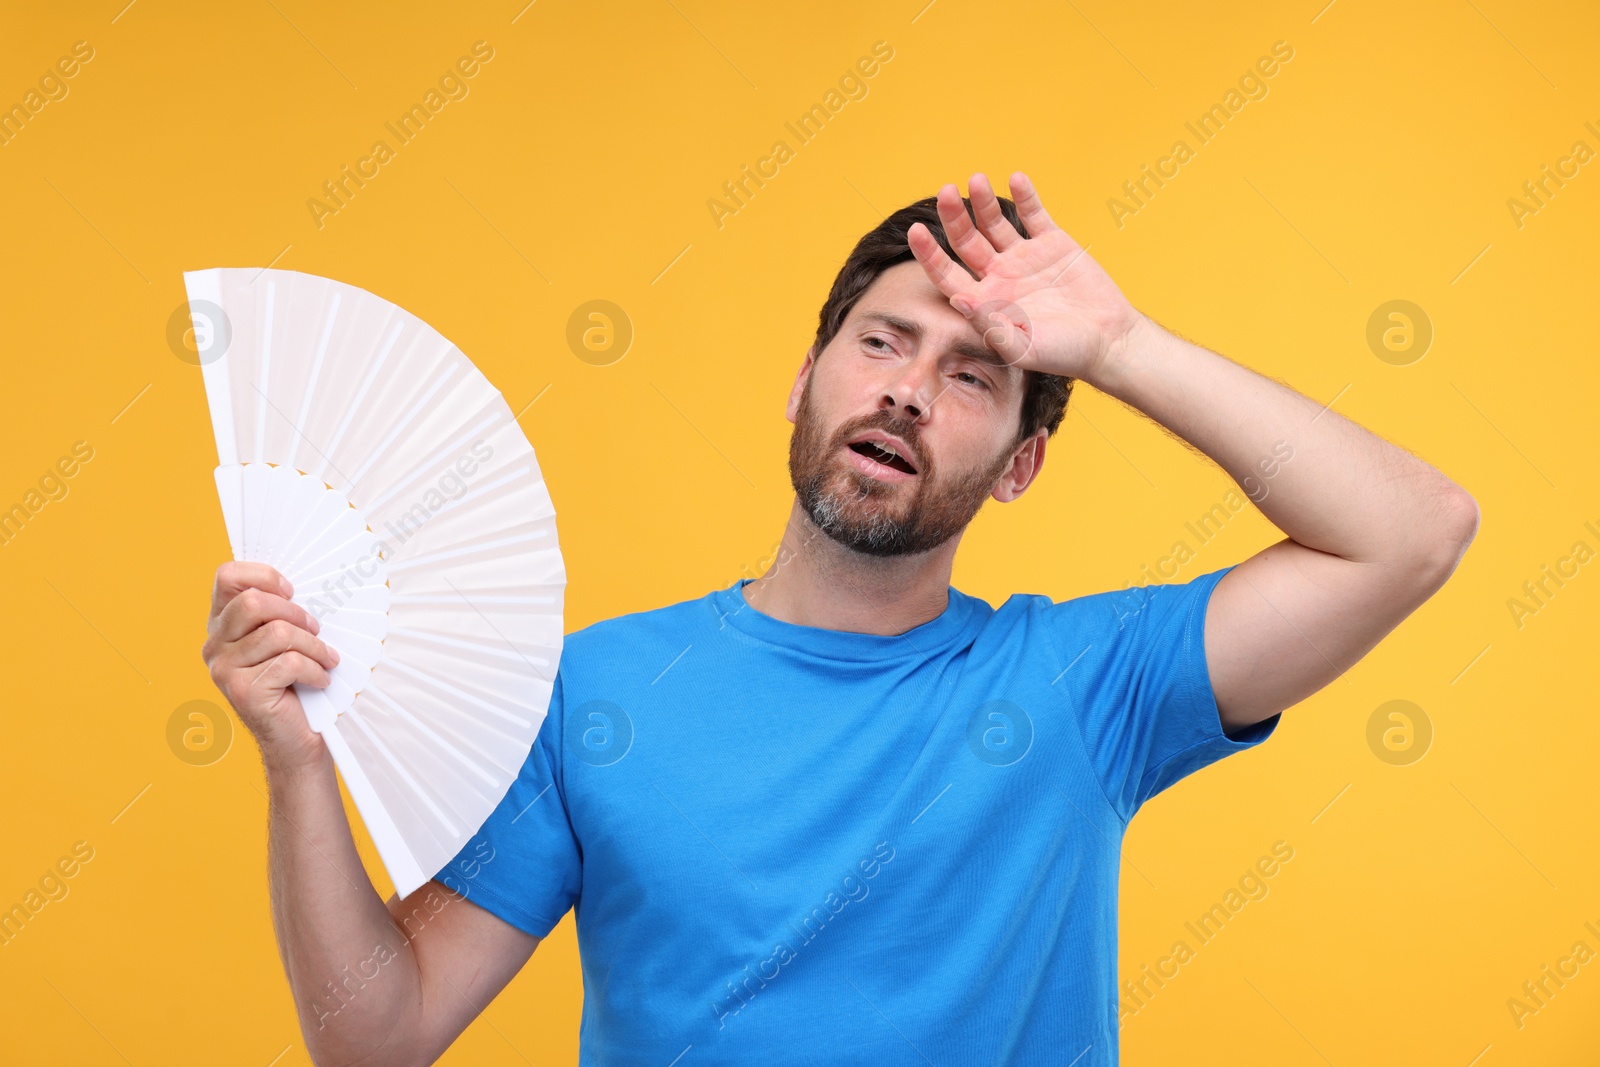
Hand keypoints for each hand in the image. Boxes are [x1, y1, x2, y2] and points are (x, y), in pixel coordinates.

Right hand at [201, 561, 340, 775]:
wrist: (294, 738)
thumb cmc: (294, 682)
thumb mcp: (284, 640)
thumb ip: (279, 612)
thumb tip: (308, 582)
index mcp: (221, 624)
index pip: (227, 576)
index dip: (263, 575)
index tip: (292, 592)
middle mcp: (214, 645)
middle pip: (253, 602)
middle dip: (296, 613)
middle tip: (316, 630)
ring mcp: (224, 669)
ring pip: (278, 633)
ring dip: (314, 646)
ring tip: (325, 659)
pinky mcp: (243, 691)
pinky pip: (289, 663)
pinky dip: (315, 670)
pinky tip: (320, 679)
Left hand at [906, 171, 1143, 384]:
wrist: (1107, 341)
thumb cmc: (1062, 353)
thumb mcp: (1022, 348)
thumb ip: (989, 325)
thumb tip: (958, 298)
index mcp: (984, 301)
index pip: (947, 274)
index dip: (929, 254)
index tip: (915, 232)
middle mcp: (999, 276)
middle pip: (966, 241)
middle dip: (953, 217)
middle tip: (945, 192)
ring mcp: (1024, 257)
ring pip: (995, 223)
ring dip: (983, 202)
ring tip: (976, 179)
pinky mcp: (1052, 243)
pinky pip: (1034, 214)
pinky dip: (1025, 196)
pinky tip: (1016, 179)